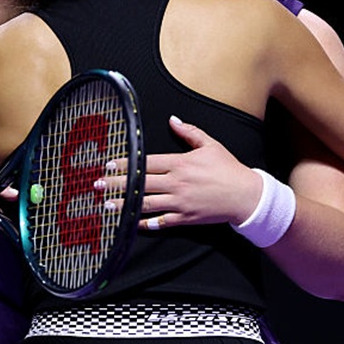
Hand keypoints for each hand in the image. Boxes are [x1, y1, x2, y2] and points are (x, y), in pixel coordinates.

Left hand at [116, 115, 262, 229]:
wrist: (246, 196)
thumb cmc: (228, 169)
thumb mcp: (210, 145)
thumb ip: (189, 132)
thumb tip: (172, 120)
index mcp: (180, 163)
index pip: (146, 162)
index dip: (125, 163)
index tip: (109, 164)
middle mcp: (177, 183)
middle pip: (140, 183)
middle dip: (116, 184)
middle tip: (97, 184)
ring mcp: (180, 202)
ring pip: (146, 204)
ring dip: (124, 205)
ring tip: (106, 205)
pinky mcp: (185, 218)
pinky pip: (161, 222)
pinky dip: (146, 223)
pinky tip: (132, 223)